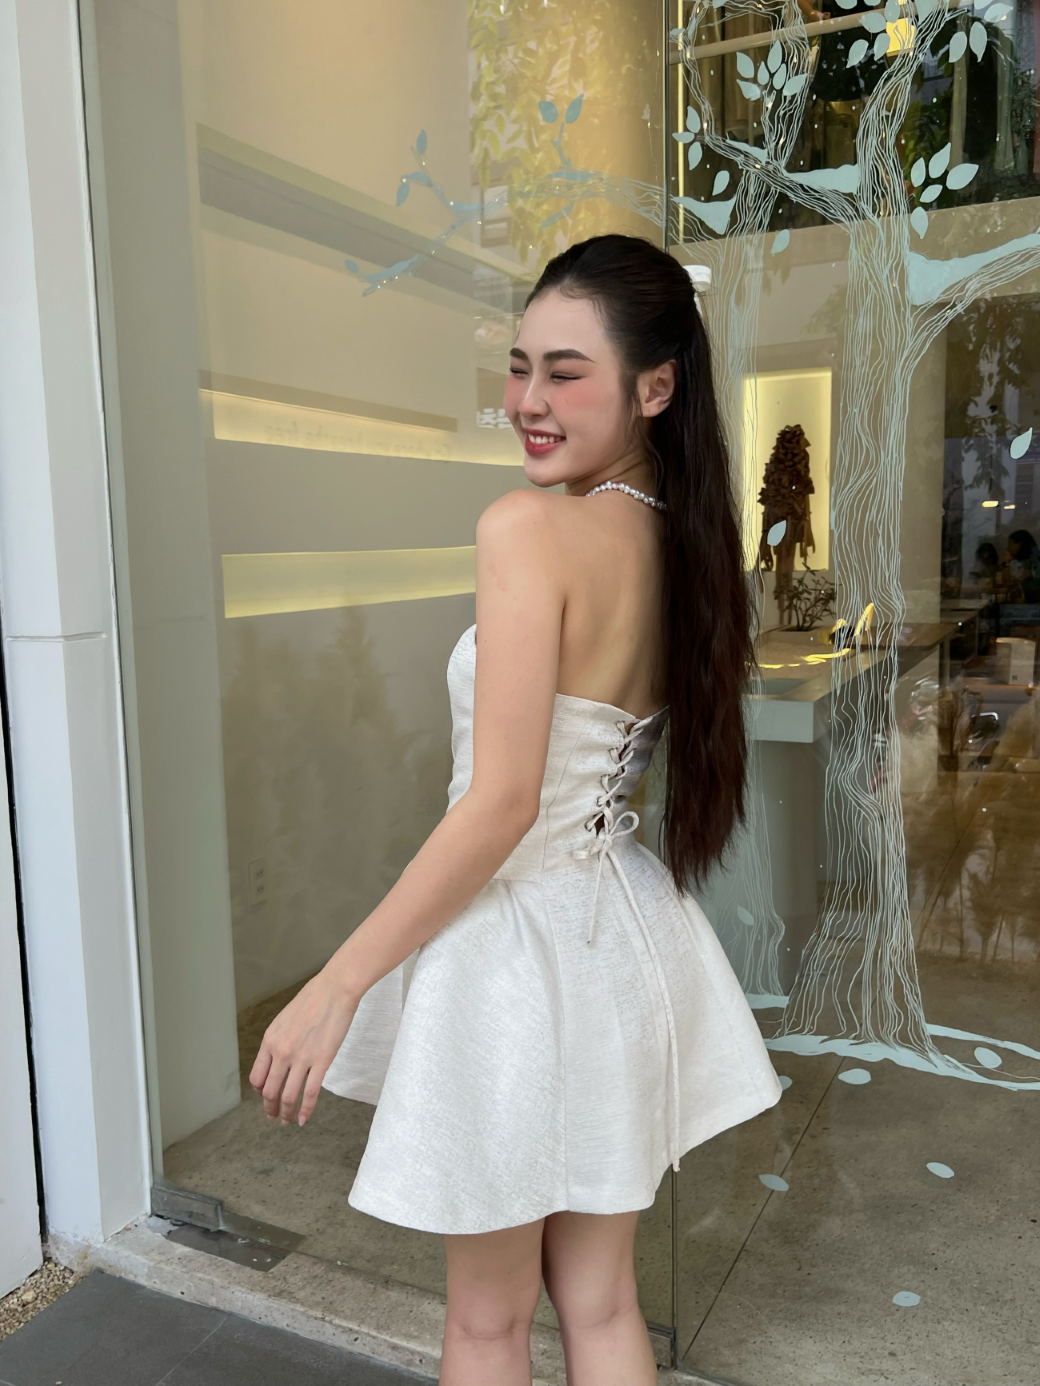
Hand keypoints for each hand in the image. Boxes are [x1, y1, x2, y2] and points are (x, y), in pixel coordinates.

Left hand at [248, 970, 358, 1126]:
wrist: (335, 990)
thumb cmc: (313, 999)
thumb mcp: (285, 1019)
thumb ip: (279, 1041)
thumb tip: (279, 1058)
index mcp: (270, 1041)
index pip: (257, 1077)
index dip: (260, 1092)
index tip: (266, 1097)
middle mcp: (281, 1052)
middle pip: (269, 1091)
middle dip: (270, 1108)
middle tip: (273, 1117)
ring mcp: (301, 1059)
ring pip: (288, 1096)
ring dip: (286, 1113)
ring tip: (287, 1122)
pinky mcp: (321, 1062)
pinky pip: (310, 1093)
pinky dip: (305, 1110)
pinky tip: (303, 1119)